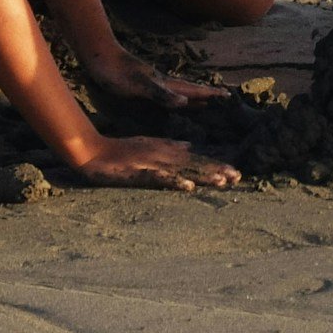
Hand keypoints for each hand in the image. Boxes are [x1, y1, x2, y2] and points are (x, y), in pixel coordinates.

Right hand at [76, 135, 240, 191]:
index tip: (236, 174)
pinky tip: (188, 187)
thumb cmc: (121, 150)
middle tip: (239, 177)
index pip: (196, 160)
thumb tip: (191, 146)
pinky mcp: (139, 172)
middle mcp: (164, 155)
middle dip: (217, 170)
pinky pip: (159, 178)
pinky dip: (174, 182)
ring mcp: (152, 163)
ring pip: (183, 170)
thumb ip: (171, 146)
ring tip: (223, 181)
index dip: (216, 166)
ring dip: (203, 176)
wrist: (94, 151)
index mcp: (168, 151)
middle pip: (195, 165)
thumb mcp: (150, 145)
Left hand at [83, 47, 225, 108]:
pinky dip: (173, 98)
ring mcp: (152, 82)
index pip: (192, 89)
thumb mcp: (140, 86)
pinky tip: (169, 99)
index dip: (208, 93)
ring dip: (190, 97)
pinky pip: (164, 93)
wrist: (99, 57)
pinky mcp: (141, 84)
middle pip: (188, 89)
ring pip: (177, 91)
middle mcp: (162, 82)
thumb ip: (161, 94)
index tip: (227, 95)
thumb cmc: (118, 73)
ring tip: (201, 102)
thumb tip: (184, 102)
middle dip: (204, 95)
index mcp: (165, 83)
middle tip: (220, 99)